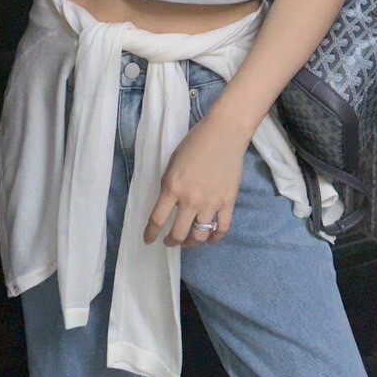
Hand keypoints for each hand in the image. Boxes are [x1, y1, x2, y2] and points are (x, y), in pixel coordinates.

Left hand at [143, 113, 247, 248]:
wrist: (225, 133)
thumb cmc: (196, 142)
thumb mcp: (173, 162)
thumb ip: (169, 184)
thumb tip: (170, 203)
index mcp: (172, 187)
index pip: (157, 219)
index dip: (151, 233)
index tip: (149, 240)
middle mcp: (190, 200)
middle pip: (179, 234)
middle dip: (172, 241)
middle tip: (170, 241)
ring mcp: (210, 203)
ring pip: (199, 235)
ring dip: (192, 242)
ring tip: (189, 241)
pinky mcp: (228, 203)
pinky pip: (222, 229)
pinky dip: (215, 238)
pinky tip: (210, 240)